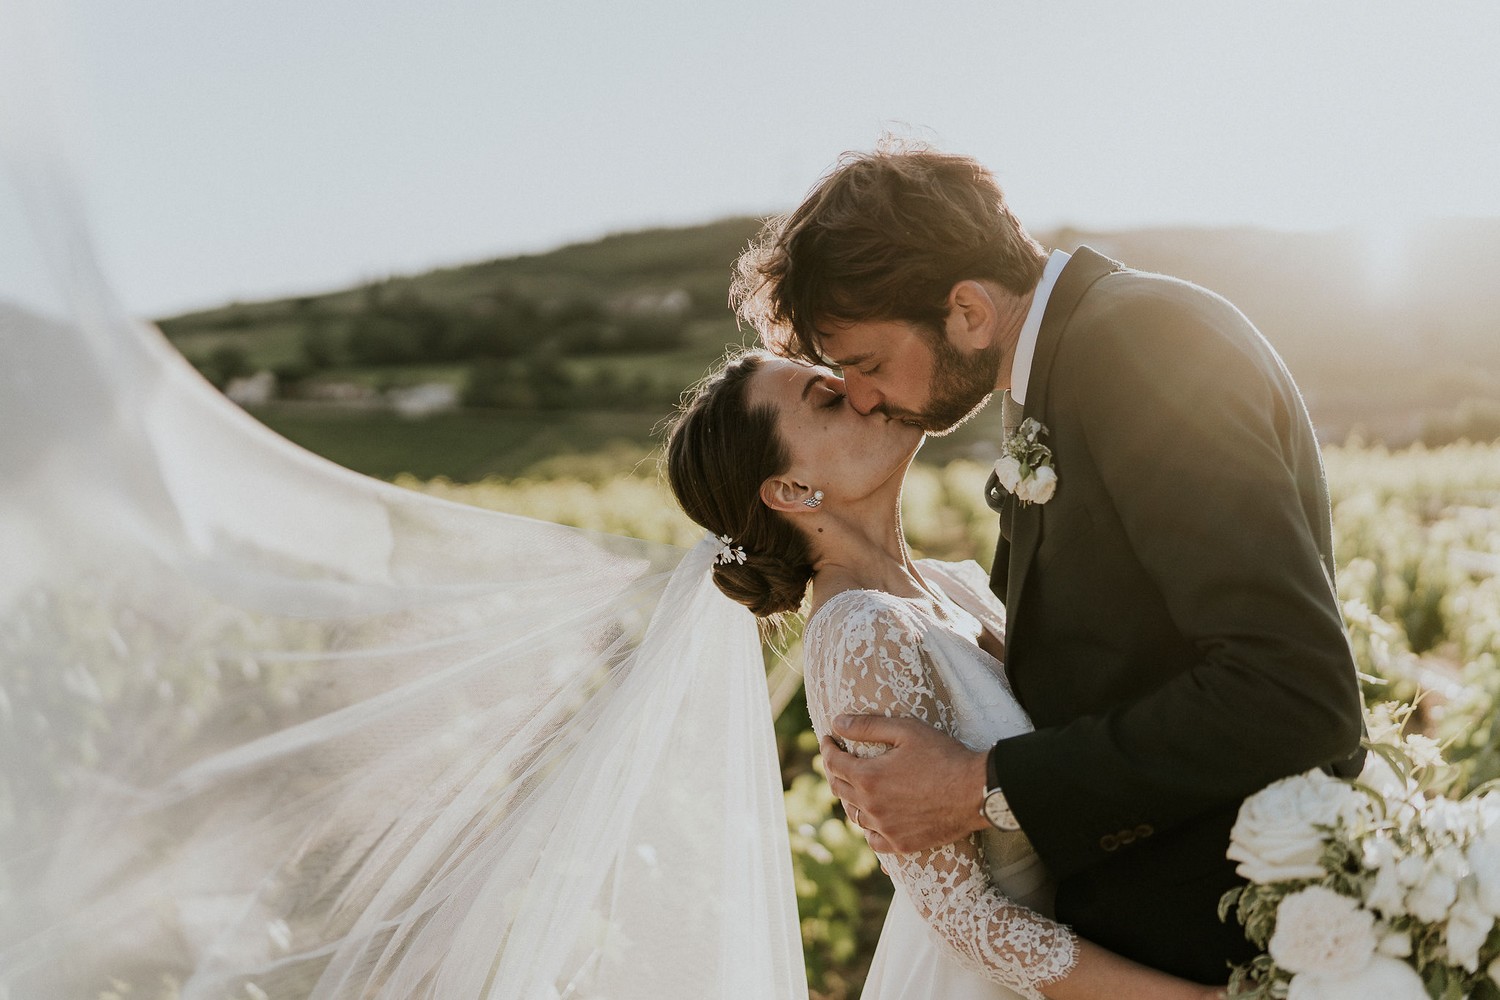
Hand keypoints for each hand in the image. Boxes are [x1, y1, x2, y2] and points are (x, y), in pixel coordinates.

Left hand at [820, 714, 988, 853]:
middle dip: (834, 771)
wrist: (977, 791)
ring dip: (850, 798)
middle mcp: (871, 807)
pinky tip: (873, 820)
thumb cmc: (944, 756)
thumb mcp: (906, 731)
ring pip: (854, 815)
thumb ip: (867, 727)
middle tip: (838, 759)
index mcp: (868, 777)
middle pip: (840, 789)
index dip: (827, 748)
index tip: (828, 739)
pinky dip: (868, 829)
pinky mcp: (902, 844)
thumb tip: (837, 723)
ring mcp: (886, 829)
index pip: (834, 762)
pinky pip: (873, 840)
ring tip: (855, 786)